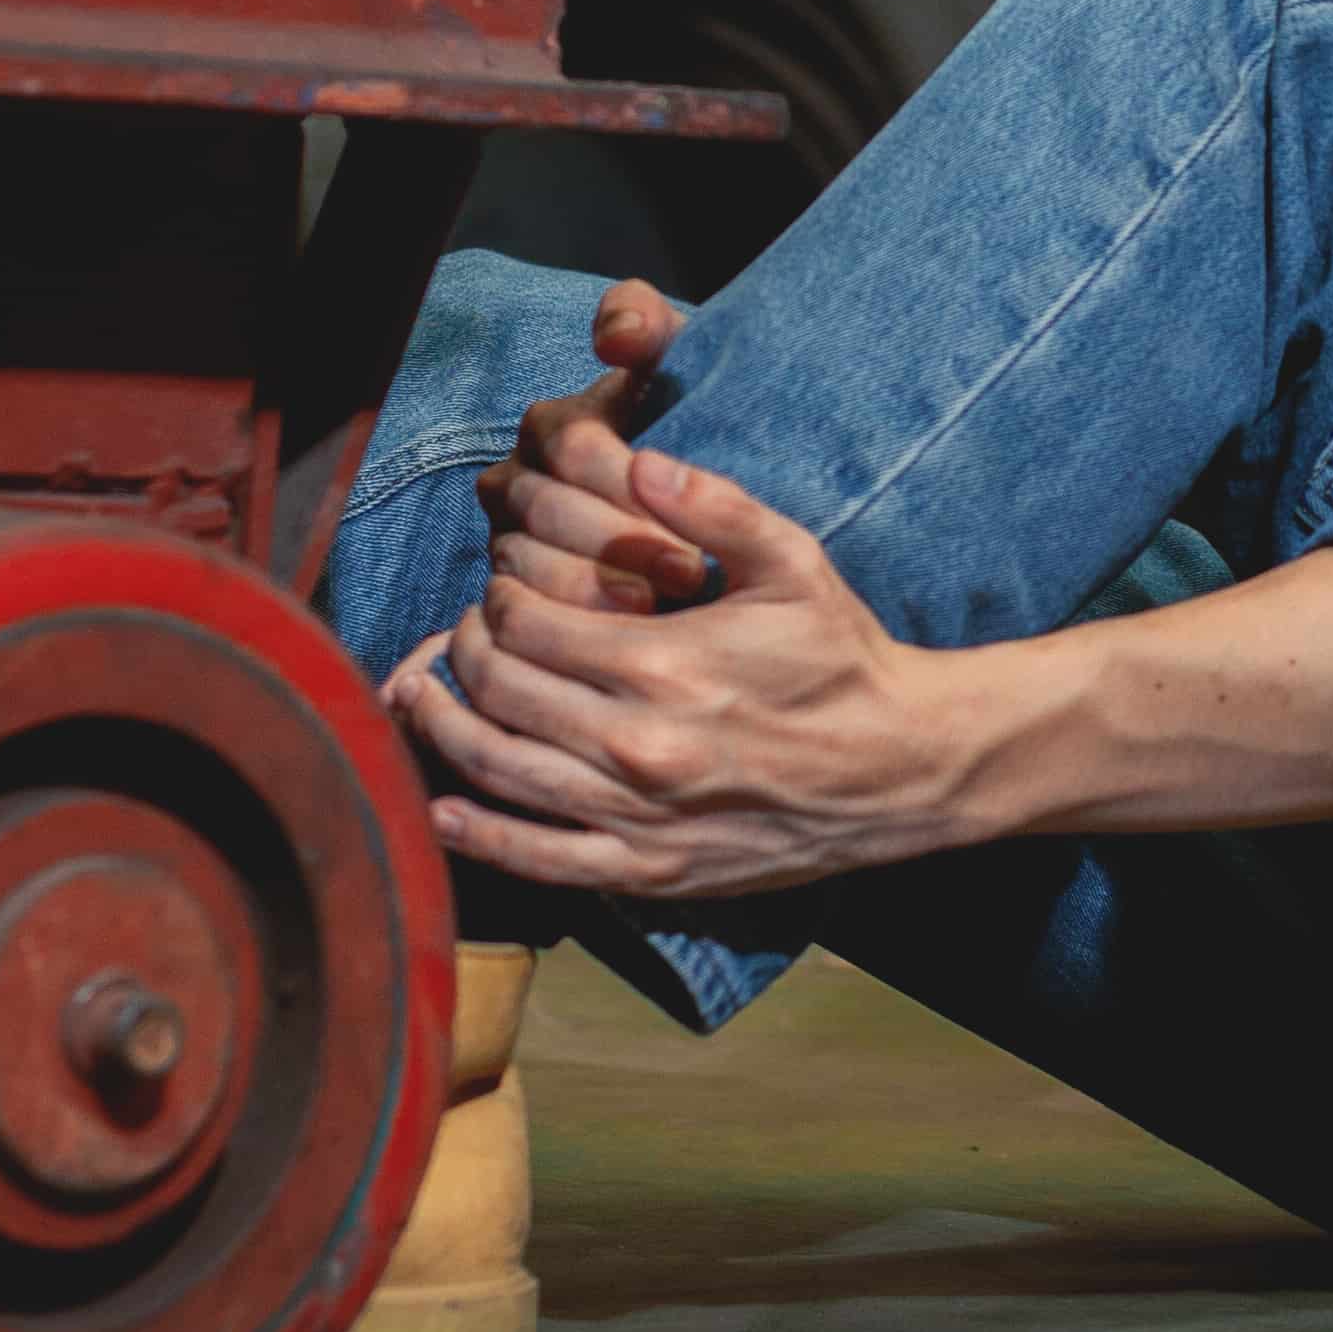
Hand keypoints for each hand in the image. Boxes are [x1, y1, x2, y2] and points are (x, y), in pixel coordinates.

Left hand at [384, 444, 982, 898]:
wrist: (904, 768)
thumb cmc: (844, 658)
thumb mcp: (794, 562)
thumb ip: (711, 505)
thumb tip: (634, 458)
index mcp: (663, 663)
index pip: (524, 622)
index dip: (496, 596)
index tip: (505, 587)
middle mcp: (638, 746)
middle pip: (497, 691)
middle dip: (464, 650)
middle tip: (469, 631)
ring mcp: (640, 818)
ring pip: (498, 772)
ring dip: (446, 730)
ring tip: (427, 699)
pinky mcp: (650, 873)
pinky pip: (538, 860)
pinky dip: (477, 834)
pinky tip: (444, 809)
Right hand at [478, 275, 703, 611]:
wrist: (715, 518)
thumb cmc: (702, 444)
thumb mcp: (689, 371)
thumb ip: (651, 325)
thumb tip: (617, 331)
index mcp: (554, 428)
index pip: (575, 449)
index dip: (631, 486)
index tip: (691, 523)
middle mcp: (518, 483)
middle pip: (549, 514)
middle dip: (622, 546)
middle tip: (689, 576)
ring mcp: (509, 543)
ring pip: (529, 570)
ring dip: (597, 593)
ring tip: (662, 608)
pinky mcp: (515, 602)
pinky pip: (521, 621)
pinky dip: (573, 631)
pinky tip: (625, 640)